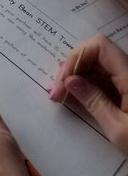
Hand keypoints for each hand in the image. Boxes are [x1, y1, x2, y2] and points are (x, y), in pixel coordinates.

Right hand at [48, 34, 127, 152]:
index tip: (64, 82)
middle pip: (96, 53)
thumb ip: (93, 102)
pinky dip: (88, 85)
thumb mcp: (118, 129)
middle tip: (56, 92)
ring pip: (98, 66)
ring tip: (61, 96)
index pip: (99, 46)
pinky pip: (105, 79)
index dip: (77, 57)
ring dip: (77, 77)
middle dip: (72, 67)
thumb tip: (70, 81)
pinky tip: (76, 99)